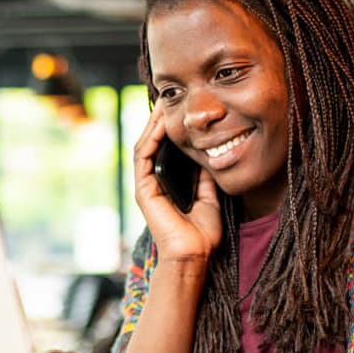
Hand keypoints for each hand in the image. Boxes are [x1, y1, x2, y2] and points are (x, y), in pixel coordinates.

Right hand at [132, 107, 222, 262]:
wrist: (194, 255)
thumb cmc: (202, 235)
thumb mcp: (209, 197)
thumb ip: (205, 177)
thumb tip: (209, 155)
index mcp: (166, 184)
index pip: (165, 149)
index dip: (171, 127)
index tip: (181, 108)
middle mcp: (153, 182)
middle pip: (152, 143)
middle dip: (158, 119)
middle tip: (169, 97)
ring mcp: (146, 186)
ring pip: (144, 146)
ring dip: (152, 124)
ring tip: (162, 103)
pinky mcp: (143, 190)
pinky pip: (143, 158)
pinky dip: (150, 140)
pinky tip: (159, 125)